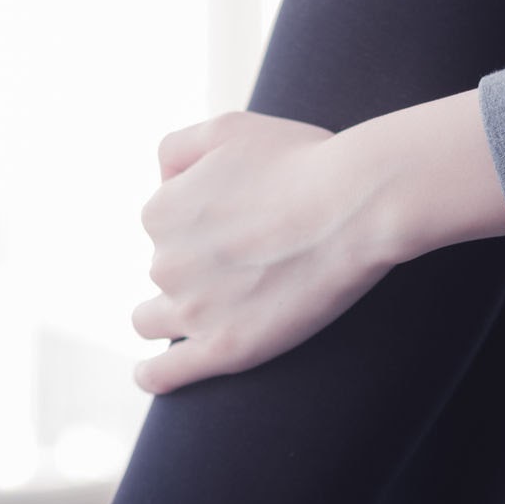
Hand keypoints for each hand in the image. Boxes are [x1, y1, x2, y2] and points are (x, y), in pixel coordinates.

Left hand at [130, 90, 504, 393]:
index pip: (163, 224)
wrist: (354, 206)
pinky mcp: (225, 349)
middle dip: (193, 268)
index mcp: (160, 212)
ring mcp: (194, 311)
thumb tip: (162, 184)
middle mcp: (165, 263)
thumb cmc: (300, 161)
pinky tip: (149, 375)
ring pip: (153, 321)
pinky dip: (153, 375)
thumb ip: (175, 149)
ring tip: (210, 312)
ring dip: (172, 315)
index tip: (239, 221)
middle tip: (249, 259)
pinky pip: (164, 374)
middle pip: (165, 272)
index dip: (199, 222)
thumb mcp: (226, 128)